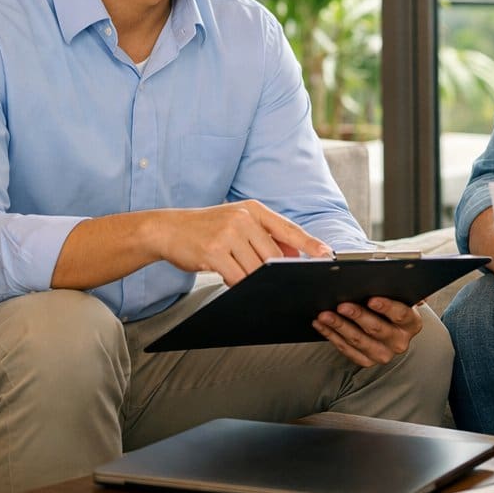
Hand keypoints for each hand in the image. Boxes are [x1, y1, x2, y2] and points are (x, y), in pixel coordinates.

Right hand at [159, 200, 330, 286]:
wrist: (167, 229)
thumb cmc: (208, 229)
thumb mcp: (239, 222)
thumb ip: (266, 236)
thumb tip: (295, 255)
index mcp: (254, 209)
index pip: (288, 228)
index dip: (309, 243)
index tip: (326, 254)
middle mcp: (243, 218)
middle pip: (274, 255)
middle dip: (277, 271)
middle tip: (279, 281)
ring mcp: (227, 234)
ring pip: (256, 269)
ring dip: (254, 279)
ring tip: (242, 274)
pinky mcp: (213, 252)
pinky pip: (236, 277)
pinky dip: (237, 283)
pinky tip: (230, 279)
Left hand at [315, 297, 421, 366]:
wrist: (390, 331)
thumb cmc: (393, 309)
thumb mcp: (402, 298)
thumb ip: (403, 289)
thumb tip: (402, 278)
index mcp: (411, 324)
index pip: (401, 314)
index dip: (386, 307)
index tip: (372, 299)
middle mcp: (399, 342)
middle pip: (376, 328)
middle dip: (357, 315)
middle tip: (342, 306)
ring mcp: (383, 354)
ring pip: (358, 340)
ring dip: (339, 326)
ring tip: (325, 315)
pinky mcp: (366, 361)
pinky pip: (346, 349)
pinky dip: (331, 336)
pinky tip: (322, 325)